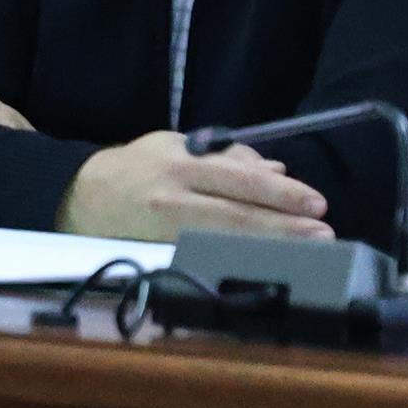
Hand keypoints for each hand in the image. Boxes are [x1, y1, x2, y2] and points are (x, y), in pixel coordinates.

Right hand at [57, 130, 332, 241]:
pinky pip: (209, 256)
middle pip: (237, 213)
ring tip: (309, 250)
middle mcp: (173, 196)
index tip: (316, 203)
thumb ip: (224, 156)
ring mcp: (166, 229)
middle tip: (325, 233)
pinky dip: (242, 256)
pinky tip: (268, 260)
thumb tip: (275, 167)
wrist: (82, 197)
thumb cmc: (138, 167)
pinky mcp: (161, 254)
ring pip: (226, 239)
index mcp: (180, 164)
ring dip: (272, 245)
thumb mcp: (175, 147)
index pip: (239, 178)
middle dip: (285, 224)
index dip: (281, 192)